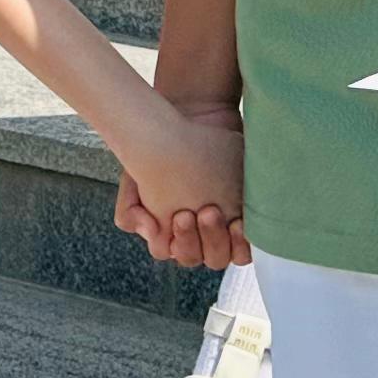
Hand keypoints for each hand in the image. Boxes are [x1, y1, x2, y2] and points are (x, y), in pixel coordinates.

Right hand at [115, 99, 247, 268]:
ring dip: (221, 240)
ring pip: (224, 256)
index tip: (182, 216)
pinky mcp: (247, 217)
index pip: (178, 255)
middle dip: (204, 239)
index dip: (182, 244)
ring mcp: (224, 229)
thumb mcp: (135, 181)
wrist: (199, 119)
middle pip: (203, 258)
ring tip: (217, 213)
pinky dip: (244, 242)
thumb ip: (129, 212)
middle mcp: (200, 236)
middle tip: (205, 211)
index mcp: (174, 234)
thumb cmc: (167, 152)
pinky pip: (248, 247)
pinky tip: (239, 223)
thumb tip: (150, 232)